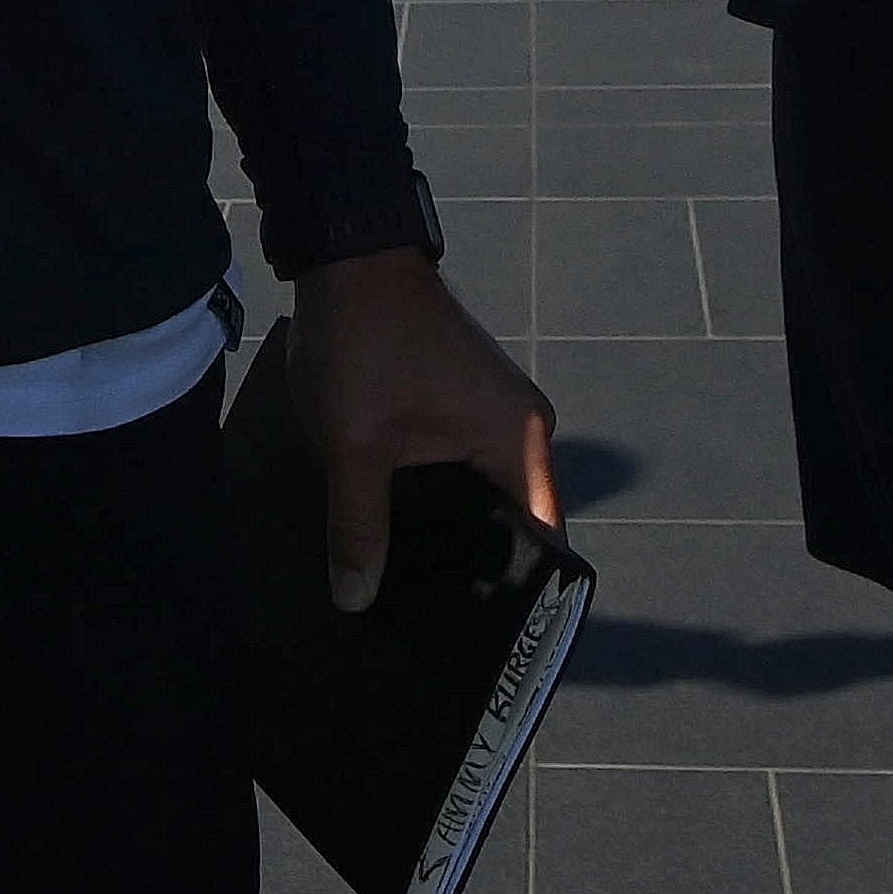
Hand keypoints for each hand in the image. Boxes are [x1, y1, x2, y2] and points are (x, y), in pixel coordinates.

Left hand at [297, 247, 558, 609]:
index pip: (543, 538)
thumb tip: (357, 599)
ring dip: (451, 533)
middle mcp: (522, 429)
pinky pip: (462, 469)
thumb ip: (360, 526)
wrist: (349, 253)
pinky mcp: (464, 403)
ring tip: (415, 596)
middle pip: (511, 522)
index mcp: (519, 440)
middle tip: (436, 631)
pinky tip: (401, 535)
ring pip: (482, 496)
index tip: (485, 641)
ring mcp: (495, 413)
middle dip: (476, 570)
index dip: (519, 591)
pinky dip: (437, 500)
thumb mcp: (354, 443)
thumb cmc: (366, 345)